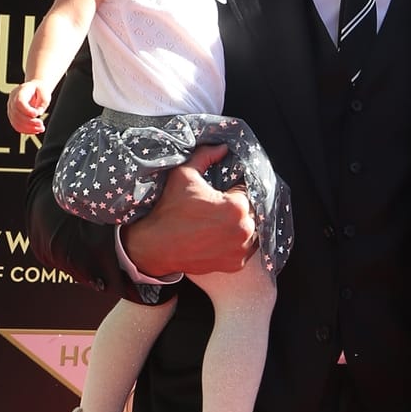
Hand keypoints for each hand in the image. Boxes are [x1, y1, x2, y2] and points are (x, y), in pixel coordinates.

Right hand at [8, 81, 49, 135]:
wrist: (34, 90)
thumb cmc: (40, 91)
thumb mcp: (45, 93)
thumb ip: (43, 103)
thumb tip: (38, 114)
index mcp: (20, 92)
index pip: (18, 102)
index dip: (26, 110)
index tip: (36, 114)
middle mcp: (12, 100)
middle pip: (16, 114)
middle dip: (29, 121)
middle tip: (41, 124)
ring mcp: (11, 109)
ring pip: (16, 122)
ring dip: (29, 128)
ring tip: (41, 128)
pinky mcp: (13, 117)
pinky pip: (17, 126)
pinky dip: (27, 131)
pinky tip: (36, 130)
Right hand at [122, 144, 257, 277]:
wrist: (157, 246)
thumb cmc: (169, 210)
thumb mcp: (184, 175)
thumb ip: (206, 156)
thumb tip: (223, 147)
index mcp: (237, 206)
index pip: (248, 190)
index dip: (235, 188)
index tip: (223, 191)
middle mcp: (244, 229)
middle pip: (253, 211)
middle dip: (241, 207)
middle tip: (219, 207)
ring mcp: (241, 249)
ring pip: (253, 231)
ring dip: (243, 225)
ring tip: (221, 222)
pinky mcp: (236, 264)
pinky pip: (246, 249)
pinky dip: (238, 242)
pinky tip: (221, 236)